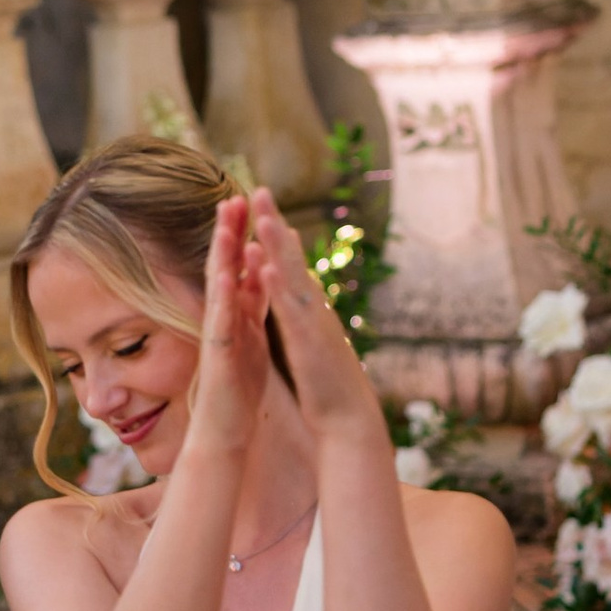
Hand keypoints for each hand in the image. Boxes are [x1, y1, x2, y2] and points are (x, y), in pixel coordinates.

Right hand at [183, 192, 277, 459]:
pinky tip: (227, 275)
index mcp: (237, 317)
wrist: (224, 434)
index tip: (246, 204)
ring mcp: (218, 337)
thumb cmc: (235, 392)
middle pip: (226, 270)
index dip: (242, 238)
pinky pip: (221, 323)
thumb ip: (249, 312)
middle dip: (229, 234)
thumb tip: (252, 283)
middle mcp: (223, 321)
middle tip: (232, 197)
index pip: (240, 269)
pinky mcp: (220, 358)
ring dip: (221, 257)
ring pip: (219, 290)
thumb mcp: (249, 343)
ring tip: (225, 224)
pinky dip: (224, 298)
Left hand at [249, 192, 385, 448]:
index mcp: (310, 311)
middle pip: (293, 259)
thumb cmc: (330, 387)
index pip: (292, 267)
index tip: (266, 209)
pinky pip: (290, 307)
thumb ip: (308, 324)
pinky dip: (278, 284)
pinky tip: (266, 264)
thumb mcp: (315, 346)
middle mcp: (314, 309)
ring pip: (292, 275)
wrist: (349, 420)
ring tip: (263, 213)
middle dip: (276, 224)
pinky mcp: (308, 341)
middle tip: (260, 190)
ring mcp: (313, 322)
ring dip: (278, 244)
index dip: (279, 238)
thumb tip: (304, 308)